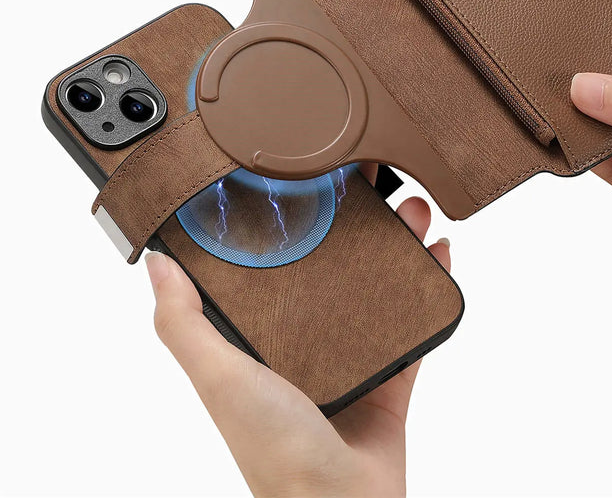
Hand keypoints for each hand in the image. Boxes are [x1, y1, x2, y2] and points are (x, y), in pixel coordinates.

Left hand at [145, 167, 449, 497]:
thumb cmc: (273, 449)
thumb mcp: (221, 379)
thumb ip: (184, 326)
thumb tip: (157, 263)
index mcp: (265, 336)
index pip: (279, 260)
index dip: (294, 216)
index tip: (309, 177)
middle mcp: (307, 338)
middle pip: (337, 262)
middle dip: (357, 219)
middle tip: (374, 182)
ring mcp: (353, 353)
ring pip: (380, 282)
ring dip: (400, 242)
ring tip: (416, 208)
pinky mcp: (392, 372)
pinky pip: (415, 319)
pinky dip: (430, 285)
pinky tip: (441, 255)